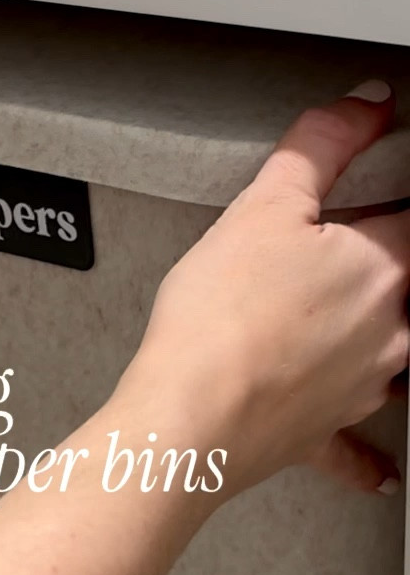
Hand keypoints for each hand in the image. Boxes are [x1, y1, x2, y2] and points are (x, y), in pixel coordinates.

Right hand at [120, 81, 409, 496]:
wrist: (188, 420)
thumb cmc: (219, 319)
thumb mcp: (264, 205)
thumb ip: (322, 144)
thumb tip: (367, 103)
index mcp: (385, 268)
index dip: (390, 201)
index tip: (374, 199)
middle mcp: (392, 331)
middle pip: (408, 287)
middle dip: (382, 269)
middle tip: (331, 258)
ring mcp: (364, 387)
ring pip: (395, 358)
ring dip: (380, 340)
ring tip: (333, 322)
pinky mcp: (326, 432)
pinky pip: (356, 448)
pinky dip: (367, 458)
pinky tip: (382, 471)